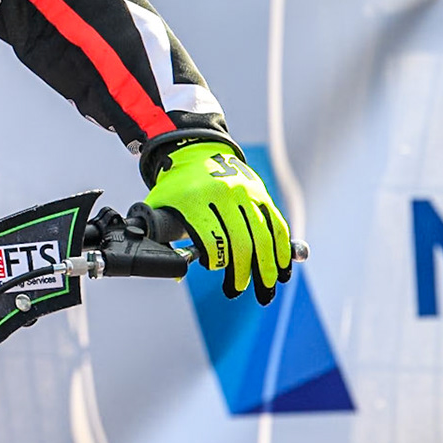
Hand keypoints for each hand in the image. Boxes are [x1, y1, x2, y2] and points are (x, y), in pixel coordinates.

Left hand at [144, 142, 292, 303]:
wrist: (195, 153)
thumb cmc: (175, 188)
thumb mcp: (159, 206)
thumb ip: (162, 237)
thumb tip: (176, 273)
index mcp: (196, 200)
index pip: (212, 238)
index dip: (216, 260)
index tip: (214, 270)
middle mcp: (224, 195)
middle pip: (241, 241)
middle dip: (243, 271)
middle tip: (238, 289)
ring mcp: (246, 194)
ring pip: (263, 236)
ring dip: (268, 266)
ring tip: (267, 287)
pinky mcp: (261, 195)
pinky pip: (277, 224)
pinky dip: (282, 248)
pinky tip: (282, 267)